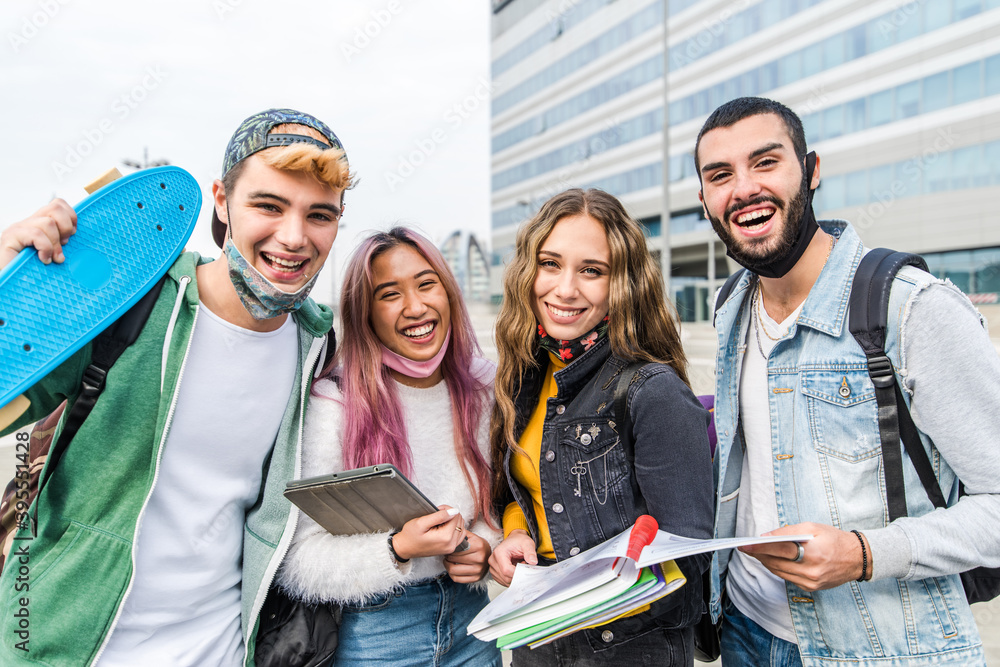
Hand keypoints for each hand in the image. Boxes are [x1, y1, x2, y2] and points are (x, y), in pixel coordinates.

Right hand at [0, 199, 76, 268]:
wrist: (8, 284)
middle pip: (56, 207)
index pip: (58, 205)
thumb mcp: (52, 255)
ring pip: (48, 222)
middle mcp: (28, 223)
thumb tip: (77, 242)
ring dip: (55, 243)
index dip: (71, 217)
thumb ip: (61, 246)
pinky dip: (45, 248)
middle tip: (64, 244)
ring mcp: (18, 229)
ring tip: (53, 258)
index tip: (72, 235)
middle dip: (66, 226)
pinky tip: (43, 259)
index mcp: (39, 225)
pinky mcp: (11, 237)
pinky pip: (37, 234)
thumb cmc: (30, 272)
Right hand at [390, 506, 465, 560]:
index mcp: (445, 537)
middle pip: (460, 521)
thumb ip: (439, 516)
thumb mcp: (422, 522)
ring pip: (461, 527)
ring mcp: (451, 548)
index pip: (456, 516)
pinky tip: (445, 527)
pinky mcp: (450, 549)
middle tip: (437, 515)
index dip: (447, 509)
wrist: (405, 548)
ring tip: (440, 521)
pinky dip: (454, 528)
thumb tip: (454, 511)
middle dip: (450, 515)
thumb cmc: (410, 536)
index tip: (437, 510)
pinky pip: (460, 535)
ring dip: (453, 521)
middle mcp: (451, 544)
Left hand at [444, 531, 491, 582]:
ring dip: (447, 565)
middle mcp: (480, 558)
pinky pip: (457, 579)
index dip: (449, 549)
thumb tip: (449, 536)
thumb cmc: (478, 545)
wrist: (489, 555)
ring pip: (453, 571)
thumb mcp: (471, 536)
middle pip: (453, 560)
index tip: (449, 548)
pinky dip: (451, 574)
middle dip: (447, 556)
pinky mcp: (476, 578)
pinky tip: (453, 568)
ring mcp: (479, 570)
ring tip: (448, 561)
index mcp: (478, 545)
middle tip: (447, 554)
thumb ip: (460, 534)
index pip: (456, 549)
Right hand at [488, 529, 536, 586]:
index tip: (524, 567)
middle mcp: (493, 560)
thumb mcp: (527, 543)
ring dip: (514, 577)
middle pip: (505, 577)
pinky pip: (504, 582)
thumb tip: (533, 562)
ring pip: (505, 581)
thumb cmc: (519, 541)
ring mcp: (492, 567)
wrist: (515, 540)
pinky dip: (511, 578)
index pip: (506, 570)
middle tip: (522, 564)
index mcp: (499, 553)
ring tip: (518, 565)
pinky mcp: (495, 573)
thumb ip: (530, 552)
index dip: (517, 573)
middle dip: (517, 575)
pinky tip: (514, 569)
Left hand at [738, 522, 868, 591]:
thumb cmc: (834, 539)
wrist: (857, 559)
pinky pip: (787, 577)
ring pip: (779, 572)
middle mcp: (811, 572)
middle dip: (759, 555)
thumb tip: (765, 537)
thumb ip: (787, 532)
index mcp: (813, 554)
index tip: (744, 545)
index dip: (759, 548)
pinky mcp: (811, 588)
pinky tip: (772, 560)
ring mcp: (810, 582)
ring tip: (755, 552)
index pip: (779, 551)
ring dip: (766, 562)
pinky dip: (778, 568)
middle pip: (776, 564)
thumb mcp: (812, 527)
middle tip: (746, 547)